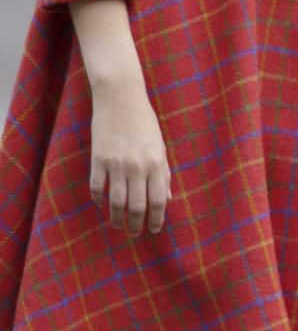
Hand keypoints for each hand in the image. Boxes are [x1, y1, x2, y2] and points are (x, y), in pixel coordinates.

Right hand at [89, 76, 170, 234]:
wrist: (120, 98)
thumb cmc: (144, 122)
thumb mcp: (160, 146)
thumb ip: (163, 173)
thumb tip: (167, 199)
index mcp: (156, 163)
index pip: (157, 201)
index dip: (156, 219)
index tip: (153, 230)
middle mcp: (137, 166)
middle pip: (136, 206)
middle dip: (136, 225)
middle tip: (134, 233)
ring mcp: (116, 164)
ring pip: (116, 202)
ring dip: (117, 218)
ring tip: (118, 224)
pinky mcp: (98, 158)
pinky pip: (97, 187)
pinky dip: (99, 199)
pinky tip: (101, 203)